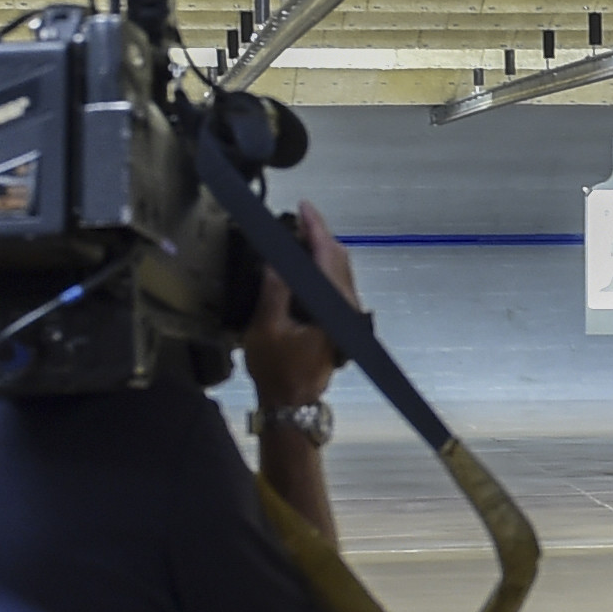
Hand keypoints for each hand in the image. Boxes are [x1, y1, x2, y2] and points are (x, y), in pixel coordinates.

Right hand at [245, 202, 358, 409]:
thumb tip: (277, 259)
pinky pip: (335, 284)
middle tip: (296, 218)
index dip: (316, 228)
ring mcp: (346, 315)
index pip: (326, 256)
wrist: (292, 403)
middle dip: (319, 235)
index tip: (304, 208)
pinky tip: (304, 262)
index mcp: (331, 307)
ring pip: (339, 270)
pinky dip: (321, 266)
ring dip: (320, 250)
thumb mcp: (266, 328)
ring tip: (297, 234)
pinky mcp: (340, 322)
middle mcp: (345, 308)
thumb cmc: (276, 369)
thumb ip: (274, 290)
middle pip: (338, 259)